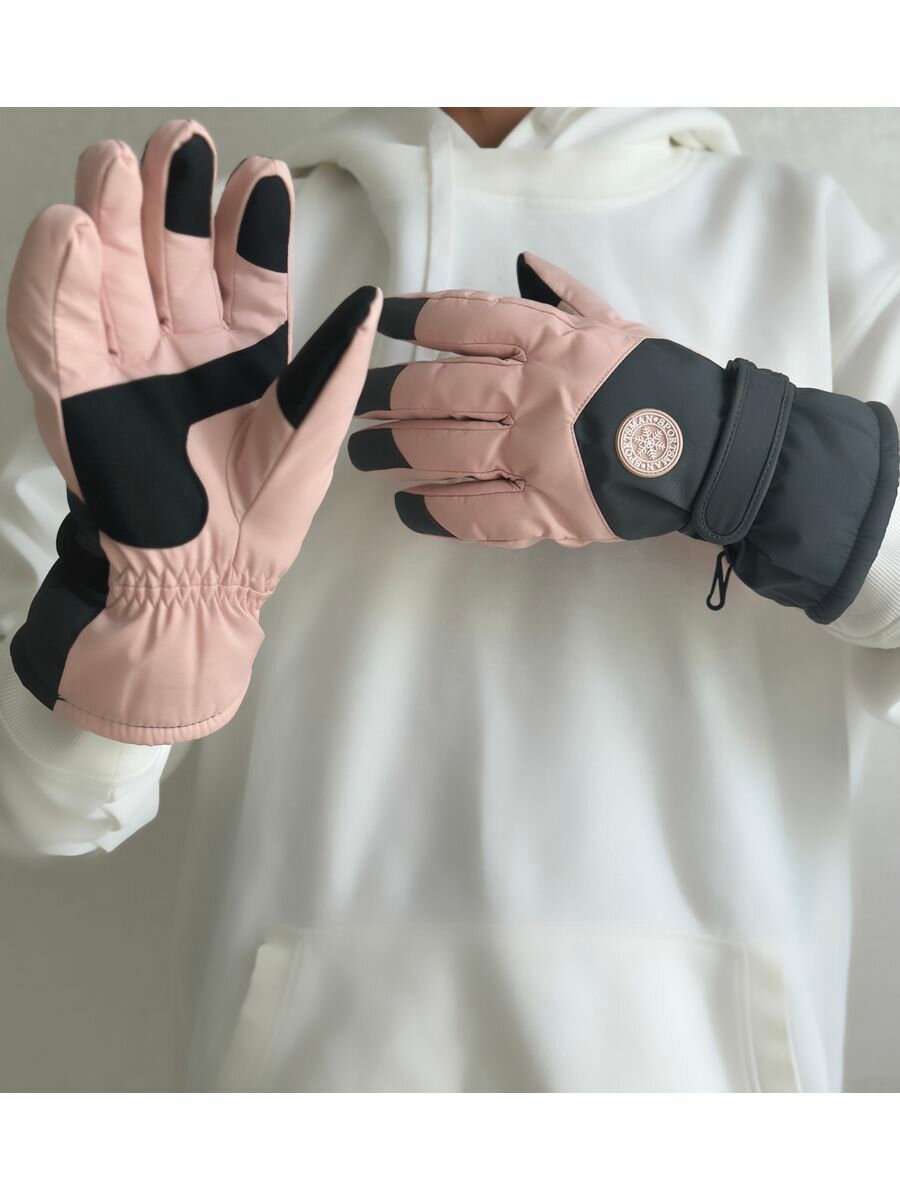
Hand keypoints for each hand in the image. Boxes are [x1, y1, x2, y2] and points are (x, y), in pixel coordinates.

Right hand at [8, 120, 380, 743]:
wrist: (203, 585)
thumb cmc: (263, 518)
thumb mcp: (311, 437)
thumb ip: (335, 366)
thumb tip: (370, 295)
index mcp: (242, 351)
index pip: (244, 271)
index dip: (252, 223)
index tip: (264, 173)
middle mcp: (181, 344)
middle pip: (171, 254)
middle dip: (174, 197)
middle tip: (182, 141)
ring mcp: (124, 362)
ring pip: (112, 273)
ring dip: (112, 215)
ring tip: (122, 162)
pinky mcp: (73, 391)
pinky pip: (55, 326)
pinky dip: (55, 277)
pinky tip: (68, 227)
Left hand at [349, 252, 895, 622]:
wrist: (714, 452)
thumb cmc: (664, 383)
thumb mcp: (620, 324)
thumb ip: (566, 295)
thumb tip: (521, 263)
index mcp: (555, 341)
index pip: (465, 319)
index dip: (413, 317)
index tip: (380, 318)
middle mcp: (539, 394)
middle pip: (438, 389)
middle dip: (388, 392)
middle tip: (360, 399)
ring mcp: (541, 456)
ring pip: (445, 450)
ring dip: (393, 451)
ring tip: (364, 451)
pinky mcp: (551, 511)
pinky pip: (478, 514)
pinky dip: (436, 512)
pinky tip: (407, 507)